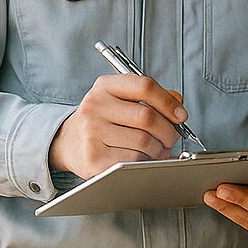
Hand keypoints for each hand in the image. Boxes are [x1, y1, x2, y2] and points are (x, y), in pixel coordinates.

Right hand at [49, 75, 184, 178]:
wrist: (67, 142)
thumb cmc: (102, 120)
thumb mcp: (120, 99)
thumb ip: (150, 98)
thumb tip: (178, 107)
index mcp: (105, 86)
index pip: (145, 86)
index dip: (168, 102)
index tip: (181, 115)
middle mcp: (95, 106)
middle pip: (147, 117)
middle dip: (168, 130)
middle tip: (172, 137)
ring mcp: (91, 133)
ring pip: (143, 141)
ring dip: (159, 149)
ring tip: (158, 149)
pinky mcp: (93, 158)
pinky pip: (133, 160)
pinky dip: (146, 161)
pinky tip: (144, 158)